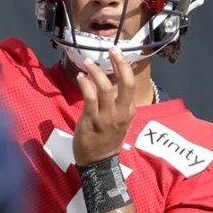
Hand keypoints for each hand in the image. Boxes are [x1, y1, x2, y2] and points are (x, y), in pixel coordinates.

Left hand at [73, 47, 135, 165]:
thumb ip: (117, 102)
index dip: (124, 66)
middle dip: (120, 63)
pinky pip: (90, 98)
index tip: (117, 53)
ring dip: (96, 72)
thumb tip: (111, 80)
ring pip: (105, 88)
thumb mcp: (119, 120)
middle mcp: (121, 113)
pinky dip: (85, 84)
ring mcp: (107, 117)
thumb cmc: (107, 139)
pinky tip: (81, 77)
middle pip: (126, 83)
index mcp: (129, 111)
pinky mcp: (92, 121)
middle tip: (112, 49)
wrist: (99, 163)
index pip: (130, 84)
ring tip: (88, 62)